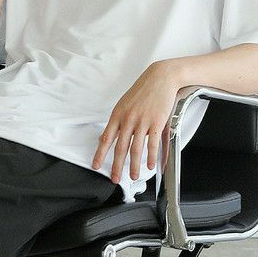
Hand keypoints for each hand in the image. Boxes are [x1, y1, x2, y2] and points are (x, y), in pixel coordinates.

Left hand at [92, 63, 179, 183]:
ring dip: (134, 166)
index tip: (96, 166)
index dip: (100, 154)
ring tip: (133, 176)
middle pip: (120, 148)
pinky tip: (151, 166)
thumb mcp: (124, 104)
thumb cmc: (143, 91)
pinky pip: (152, 144)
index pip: (106, 139)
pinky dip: (152, 157)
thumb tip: (106, 135)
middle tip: (115, 179)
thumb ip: (117, 120)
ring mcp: (142, 121)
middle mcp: (128, 119)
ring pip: (136, 149)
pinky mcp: (157, 122)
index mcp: (118, 115)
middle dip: (116, 166)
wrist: (161, 77)